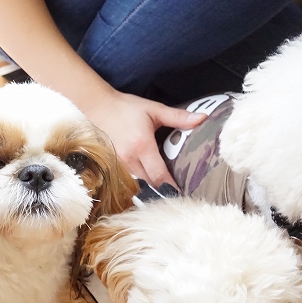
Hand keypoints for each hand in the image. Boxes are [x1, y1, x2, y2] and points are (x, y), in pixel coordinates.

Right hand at [85, 90, 205, 188]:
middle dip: (164, 189)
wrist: (99, 108)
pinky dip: (142, 182)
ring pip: (139, 183)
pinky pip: (130, 179)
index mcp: (142, 146)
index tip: (183, 194)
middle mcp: (129, 159)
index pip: (158, 174)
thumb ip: (178, 117)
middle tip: (180, 193)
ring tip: (167, 190)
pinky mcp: (113, 166)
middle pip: (150, 183)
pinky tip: (150, 182)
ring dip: (153, 187)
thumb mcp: (154, 109)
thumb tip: (202, 118)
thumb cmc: (127, 108)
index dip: (171, 187)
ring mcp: (119, 164)